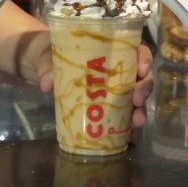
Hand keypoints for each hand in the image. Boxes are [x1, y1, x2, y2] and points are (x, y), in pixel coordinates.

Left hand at [37, 43, 154, 127]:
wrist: (44, 69)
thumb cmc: (52, 54)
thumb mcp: (49, 56)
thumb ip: (48, 67)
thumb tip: (48, 84)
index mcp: (112, 50)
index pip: (136, 50)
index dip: (144, 59)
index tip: (141, 69)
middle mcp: (119, 70)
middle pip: (141, 77)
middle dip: (144, 88)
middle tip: (137, 100)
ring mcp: (115, 90)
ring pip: (136, 98)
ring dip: (140, 110)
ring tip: (136, 122)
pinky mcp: (108, 107)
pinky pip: (123, 117)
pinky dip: (128, 127)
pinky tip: (129, 136)